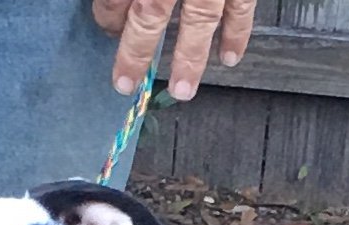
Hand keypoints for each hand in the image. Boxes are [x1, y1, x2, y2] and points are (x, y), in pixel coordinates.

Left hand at [93, 0, 256, 100]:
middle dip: (137, 53)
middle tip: (126, 84)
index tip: (106, 24)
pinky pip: (242, 8)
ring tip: (183, 92)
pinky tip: (230, 57)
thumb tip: (113, 11)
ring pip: (200, 21)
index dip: (108, 15)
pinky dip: (237, 34)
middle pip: (150, 15)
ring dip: (189, 59)